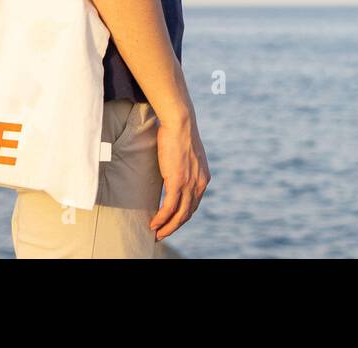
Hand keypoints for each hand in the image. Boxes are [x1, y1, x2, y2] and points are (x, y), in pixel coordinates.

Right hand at [149, 111, 208, 240]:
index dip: (182, 216)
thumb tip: (173, 169)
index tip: (171, 222)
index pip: (193, 205)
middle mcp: (199, 184)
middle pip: (188, 214)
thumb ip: (184, 167)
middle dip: (174, 226)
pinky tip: (153, 224)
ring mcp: (189, 184)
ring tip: (156, 233)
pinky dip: (161, 218)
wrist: (180, 122)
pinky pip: (169, 207)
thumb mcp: (187, 154)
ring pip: (180, 215)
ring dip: (167, 227)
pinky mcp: (177, 182)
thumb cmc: (180, 133)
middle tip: (162, 234)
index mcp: (203, 178)